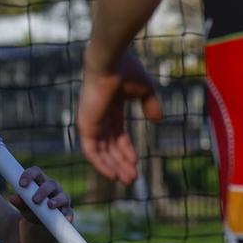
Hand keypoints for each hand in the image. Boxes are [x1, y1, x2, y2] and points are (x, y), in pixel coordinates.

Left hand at [9, 166, 72, 223]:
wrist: (41, 223)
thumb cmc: (31, 209)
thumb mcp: (23, 206)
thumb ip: (19, 202)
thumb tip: (12, 198)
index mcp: (40, 181)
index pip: (36, 172)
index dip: (29, 175)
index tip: (22, 184)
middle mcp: (53, 187)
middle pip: (50, 184)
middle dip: (43, 191)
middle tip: (34, 200)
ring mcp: (62, 198)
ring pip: (63, 196)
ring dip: (56, 200)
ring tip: (49, 205)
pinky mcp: (67, 210)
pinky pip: (69, 211)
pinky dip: (68, 215)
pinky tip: (66, 219)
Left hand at [76, 49, 160, 184]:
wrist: (111, 61)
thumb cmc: (127, 70)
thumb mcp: (145, 90)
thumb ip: (150, 105)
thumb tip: (158, 120)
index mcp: (111, 108)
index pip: (117, 135)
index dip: (127, 150)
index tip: (136, 162)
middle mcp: (99, 117)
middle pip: (110, 146)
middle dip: (121, 163)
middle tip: (133, 179)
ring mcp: (91, 122)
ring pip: (101, 152)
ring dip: (113, 167)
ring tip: (127, 180)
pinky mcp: (85, 126)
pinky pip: (91, 151)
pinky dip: (101, 164)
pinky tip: (112, 175)